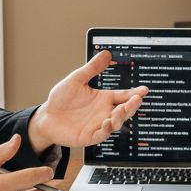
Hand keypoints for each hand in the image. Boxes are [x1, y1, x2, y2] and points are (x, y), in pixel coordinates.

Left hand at [27, 50, 147, 152]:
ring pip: (116, 123)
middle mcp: (104, 112)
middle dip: (132, 105)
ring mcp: (98, 125)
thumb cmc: (61, 99)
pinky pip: (101, 135)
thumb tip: (106, 54)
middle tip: (137, 99)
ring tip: (121, 109)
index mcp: (104, 98)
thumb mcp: (77, 79)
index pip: (124, 95)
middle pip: (125, 110)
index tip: (144, 89)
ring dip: (121, 117)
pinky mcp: (89, 136)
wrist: (46, 117)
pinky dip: (105, 130)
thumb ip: (92, 68)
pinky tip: (106, 122)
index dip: (135, 93)